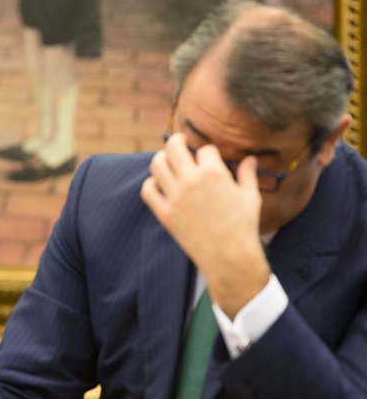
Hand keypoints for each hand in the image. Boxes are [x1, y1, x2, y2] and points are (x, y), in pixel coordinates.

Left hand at [140, 133, 269, 317]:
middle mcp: (192, 181)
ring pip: (157, 165)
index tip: (208, 157)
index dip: (207, 151)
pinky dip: (151, 184)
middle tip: (180, 144)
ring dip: (161, 159)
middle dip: (177, 141)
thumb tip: (250, 159)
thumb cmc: (243, 226)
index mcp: (214, 173)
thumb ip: (247, 174)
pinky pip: (147, 190)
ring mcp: (175, 197)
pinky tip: (159, 185)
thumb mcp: (250, 197)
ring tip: (168, 162)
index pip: (204, 149)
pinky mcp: (165, 213)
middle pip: (174, 147)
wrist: (229, 257)